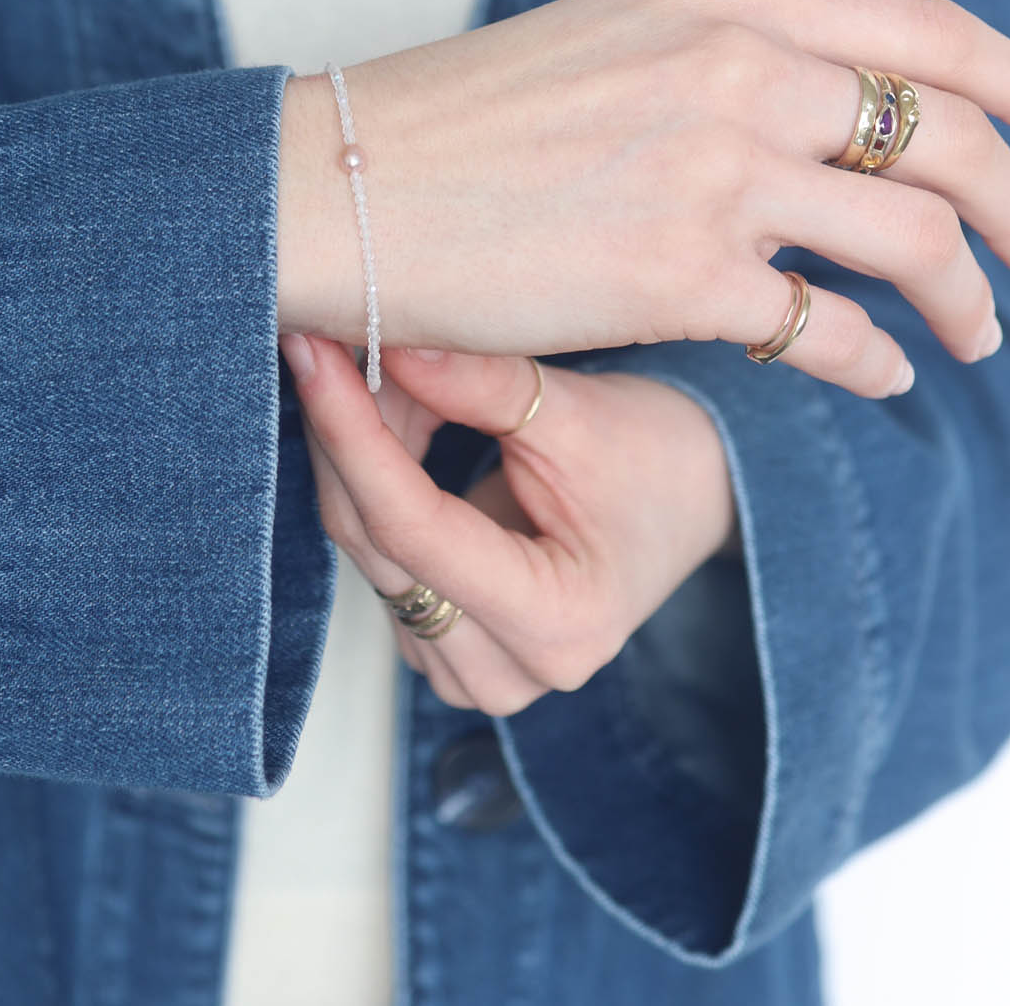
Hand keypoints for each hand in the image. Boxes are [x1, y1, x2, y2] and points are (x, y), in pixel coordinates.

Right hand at [277, 0, 1009, 399]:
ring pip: (916, 236)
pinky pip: (827, 330)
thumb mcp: (611, 39)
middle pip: (950, 135)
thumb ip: (726, 58)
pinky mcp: (677, 276)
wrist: (342, 179)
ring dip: (968, 297)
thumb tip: (823, 122)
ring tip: (976, 338)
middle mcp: (739, 66)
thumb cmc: (457, 119)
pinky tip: (873, 380)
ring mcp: (715, 169)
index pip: (925, 31)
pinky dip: (870, 363)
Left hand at [281, 334, 737, 716]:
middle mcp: (502, 669)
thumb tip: (390, 342)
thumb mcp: (582, 417)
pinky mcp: (442, 640)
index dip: (352, 436)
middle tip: (326, 339)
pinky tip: (389, 410)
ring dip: (357, 450)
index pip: (413, 530)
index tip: (314, 358)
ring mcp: (465, 665)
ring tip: (374, 365)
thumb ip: (483, 386)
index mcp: (554, 624)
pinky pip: (381, 551)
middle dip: (346, 433)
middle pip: (377, 543)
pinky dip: (375, 475)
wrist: (695, 498)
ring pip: (368, 546)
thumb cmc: (660, 462)